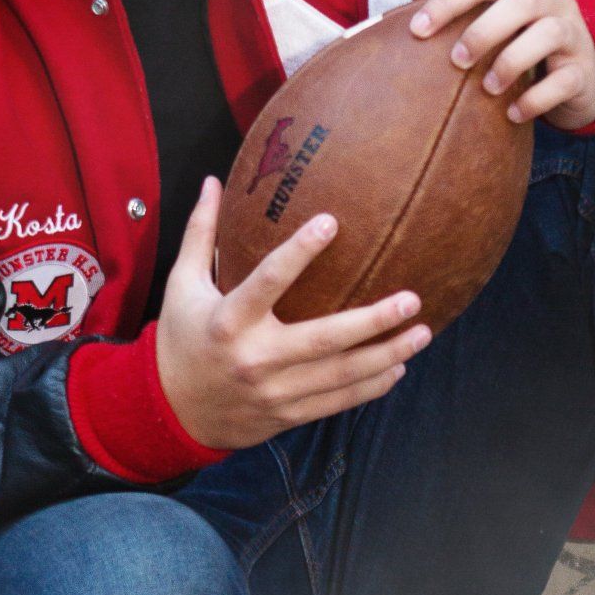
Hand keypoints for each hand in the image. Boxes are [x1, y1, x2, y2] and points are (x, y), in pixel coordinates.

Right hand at [155, 179, 430, 450]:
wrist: (171, 412)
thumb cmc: (181, 339)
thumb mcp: (181, 285)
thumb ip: (201, 234)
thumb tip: (213, 181)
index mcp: (228, 320)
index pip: (268, 280)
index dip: (299, 251)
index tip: (331, 221)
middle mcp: (255, 358)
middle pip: (323, 339)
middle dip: (372, 321)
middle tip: (412, 300)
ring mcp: (275, 391)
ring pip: (340, 375)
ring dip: (387, 355)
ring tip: (423, 333)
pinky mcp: (287, 413)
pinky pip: (337, 401)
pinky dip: (371, 386)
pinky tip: (398, 366)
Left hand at [404, 0, 594, 129]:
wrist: (575, 75)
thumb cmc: (520, 38)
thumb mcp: (489, 14)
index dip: (449, 0)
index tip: (417, 30)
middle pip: (521, 1)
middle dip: (483, 31)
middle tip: (456, 61)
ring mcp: (574, 33)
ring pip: (549, 33)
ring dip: (511, 62)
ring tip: (488, 88)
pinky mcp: (584, 70)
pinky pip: (564, 81)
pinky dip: (536, 99)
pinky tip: (513, 114)